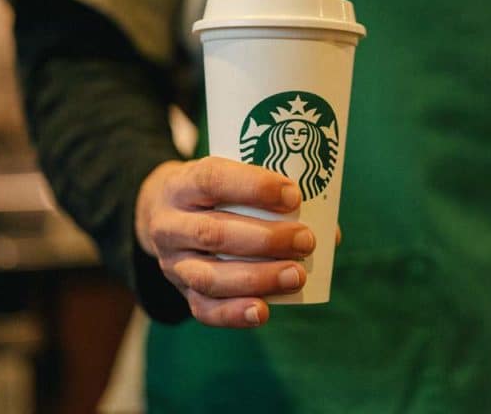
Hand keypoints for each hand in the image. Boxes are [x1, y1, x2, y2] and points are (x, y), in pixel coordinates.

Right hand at [136, 157, 314, 327]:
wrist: (160, 215)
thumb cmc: (213, 193)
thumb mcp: (228, 177)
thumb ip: (269, 197)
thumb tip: (330, 231)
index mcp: (182, 185)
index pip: (212, 180)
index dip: (253, 186)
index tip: (293, 195)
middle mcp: (170, 224)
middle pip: (214, 233)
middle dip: (266, 240)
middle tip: (306, 240)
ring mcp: (173, 262)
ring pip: (210, 276)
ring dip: (258, 278)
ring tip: (297, 276)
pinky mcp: (182, 291)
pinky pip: (204, 309)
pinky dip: (234, 313)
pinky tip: (263, 311)